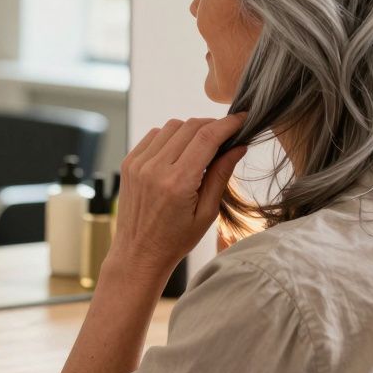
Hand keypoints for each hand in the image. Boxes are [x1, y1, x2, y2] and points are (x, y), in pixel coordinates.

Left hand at [111, 114, 248, 274]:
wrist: (138, 253)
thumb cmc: (176, 239)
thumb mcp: (207, 213)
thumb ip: (222, 175)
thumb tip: (239, 146)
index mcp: (177, 183)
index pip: (207, 137)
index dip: (228, 124)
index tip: (243, 118)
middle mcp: (155, 169)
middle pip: (190, 126)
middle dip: (212, 125)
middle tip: (227, 135)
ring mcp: (138, 164)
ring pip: (171, 127)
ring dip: (191, 130)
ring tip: (203, 148)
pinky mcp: (129, 163)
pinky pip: (154, 135)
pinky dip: (171, 137)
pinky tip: (180, 153)